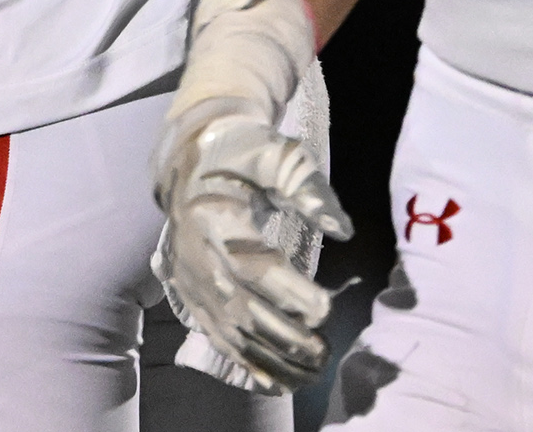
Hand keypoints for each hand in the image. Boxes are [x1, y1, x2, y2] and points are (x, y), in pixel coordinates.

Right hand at [152, 101, 348, 392]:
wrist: (192, 155)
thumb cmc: (244, 153)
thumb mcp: (278, 157)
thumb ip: (310, 190)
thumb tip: (343, 229)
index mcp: (213, 214)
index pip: (251, 264)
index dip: (288, 292)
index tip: (325, 307)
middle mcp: (195, 253)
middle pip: (240, 308)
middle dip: (286, 337)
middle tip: (325, 350)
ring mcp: (190, 278)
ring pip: (230, 332)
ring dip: (272, 358)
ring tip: (313, 369)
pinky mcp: (191, 293)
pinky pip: (217, 337)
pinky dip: (248, 363)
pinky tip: (279, 379)